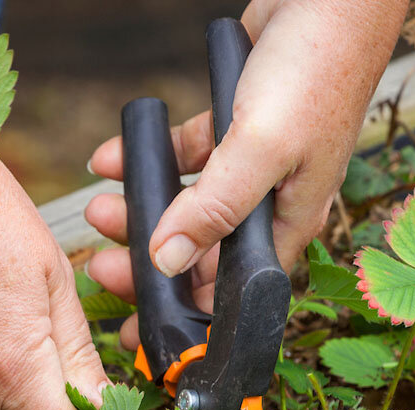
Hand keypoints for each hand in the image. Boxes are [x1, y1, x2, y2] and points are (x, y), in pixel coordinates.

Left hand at [83, 0, 405, 348]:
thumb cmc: (316, 68)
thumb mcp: (263, 148)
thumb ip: (215, 208)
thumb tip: (168, 263)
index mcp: (290, 222)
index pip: (231, 291)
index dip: (185, 316)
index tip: (139, 335)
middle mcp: (270, 201)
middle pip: (201, 253)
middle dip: (148, 264)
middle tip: (101, 267)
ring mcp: (250, 165)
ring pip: (184, 206)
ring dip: (139, 211)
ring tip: (98, 209)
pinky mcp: (231, 126)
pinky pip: (182, 156)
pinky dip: (147, 159)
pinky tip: (111, 158)